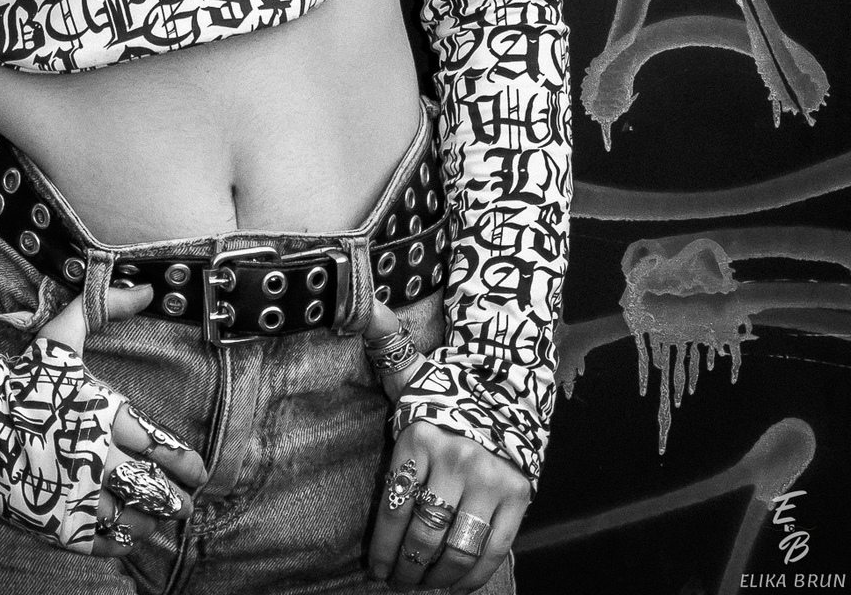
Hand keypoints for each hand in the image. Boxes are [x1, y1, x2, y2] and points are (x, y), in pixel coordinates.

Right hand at [38, 283, 207, 556]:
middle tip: (186, 505)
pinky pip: (96, 541)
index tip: (199, 472)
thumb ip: (106, 306)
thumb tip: (145, 288)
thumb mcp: (62, 334)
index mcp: (104, 415)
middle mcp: (95, 458)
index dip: (185, 463)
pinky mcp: (51, 522)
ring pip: (128, 518)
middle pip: (151, 488)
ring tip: (156, 521)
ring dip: (148, 521)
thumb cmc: (17, 376)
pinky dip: (116, 542)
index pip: (160, 446)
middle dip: (175, 500)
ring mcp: (72, 494)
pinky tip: (124, 535)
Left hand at [364, 300, 530, 588]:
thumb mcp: (409, 367)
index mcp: (420, 435)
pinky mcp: (519, 496)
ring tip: (421, 584)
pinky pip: (494, 548)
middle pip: (423, 534)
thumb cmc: (448, 383)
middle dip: (405, 568)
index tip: (375, 568)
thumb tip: (353, 304)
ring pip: (457, 548)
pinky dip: (474, 575)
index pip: (393, 506)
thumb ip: (378, 340)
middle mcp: (455, 459)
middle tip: (397, 582)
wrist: (513, 378)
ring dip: (436, 577)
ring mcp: (491, 480)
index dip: (382, 547)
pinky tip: (456, 582)